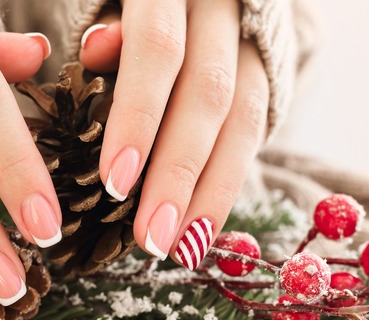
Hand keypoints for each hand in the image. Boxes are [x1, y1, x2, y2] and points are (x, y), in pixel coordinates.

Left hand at [79, 0, 269, 269]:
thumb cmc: (145, 1)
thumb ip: (112, 26)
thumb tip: (95, 51)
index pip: (158, 49)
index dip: (139, 116)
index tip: (115, 182)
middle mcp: (226, 11)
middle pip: (208, 96)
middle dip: (178, 173)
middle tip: (150, 238)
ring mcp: (257, 43)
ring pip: (244, 121)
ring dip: (211, 192)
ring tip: (182, 246)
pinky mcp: (273, 73)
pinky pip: (256, 132)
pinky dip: (227, 183)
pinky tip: (204, 225)